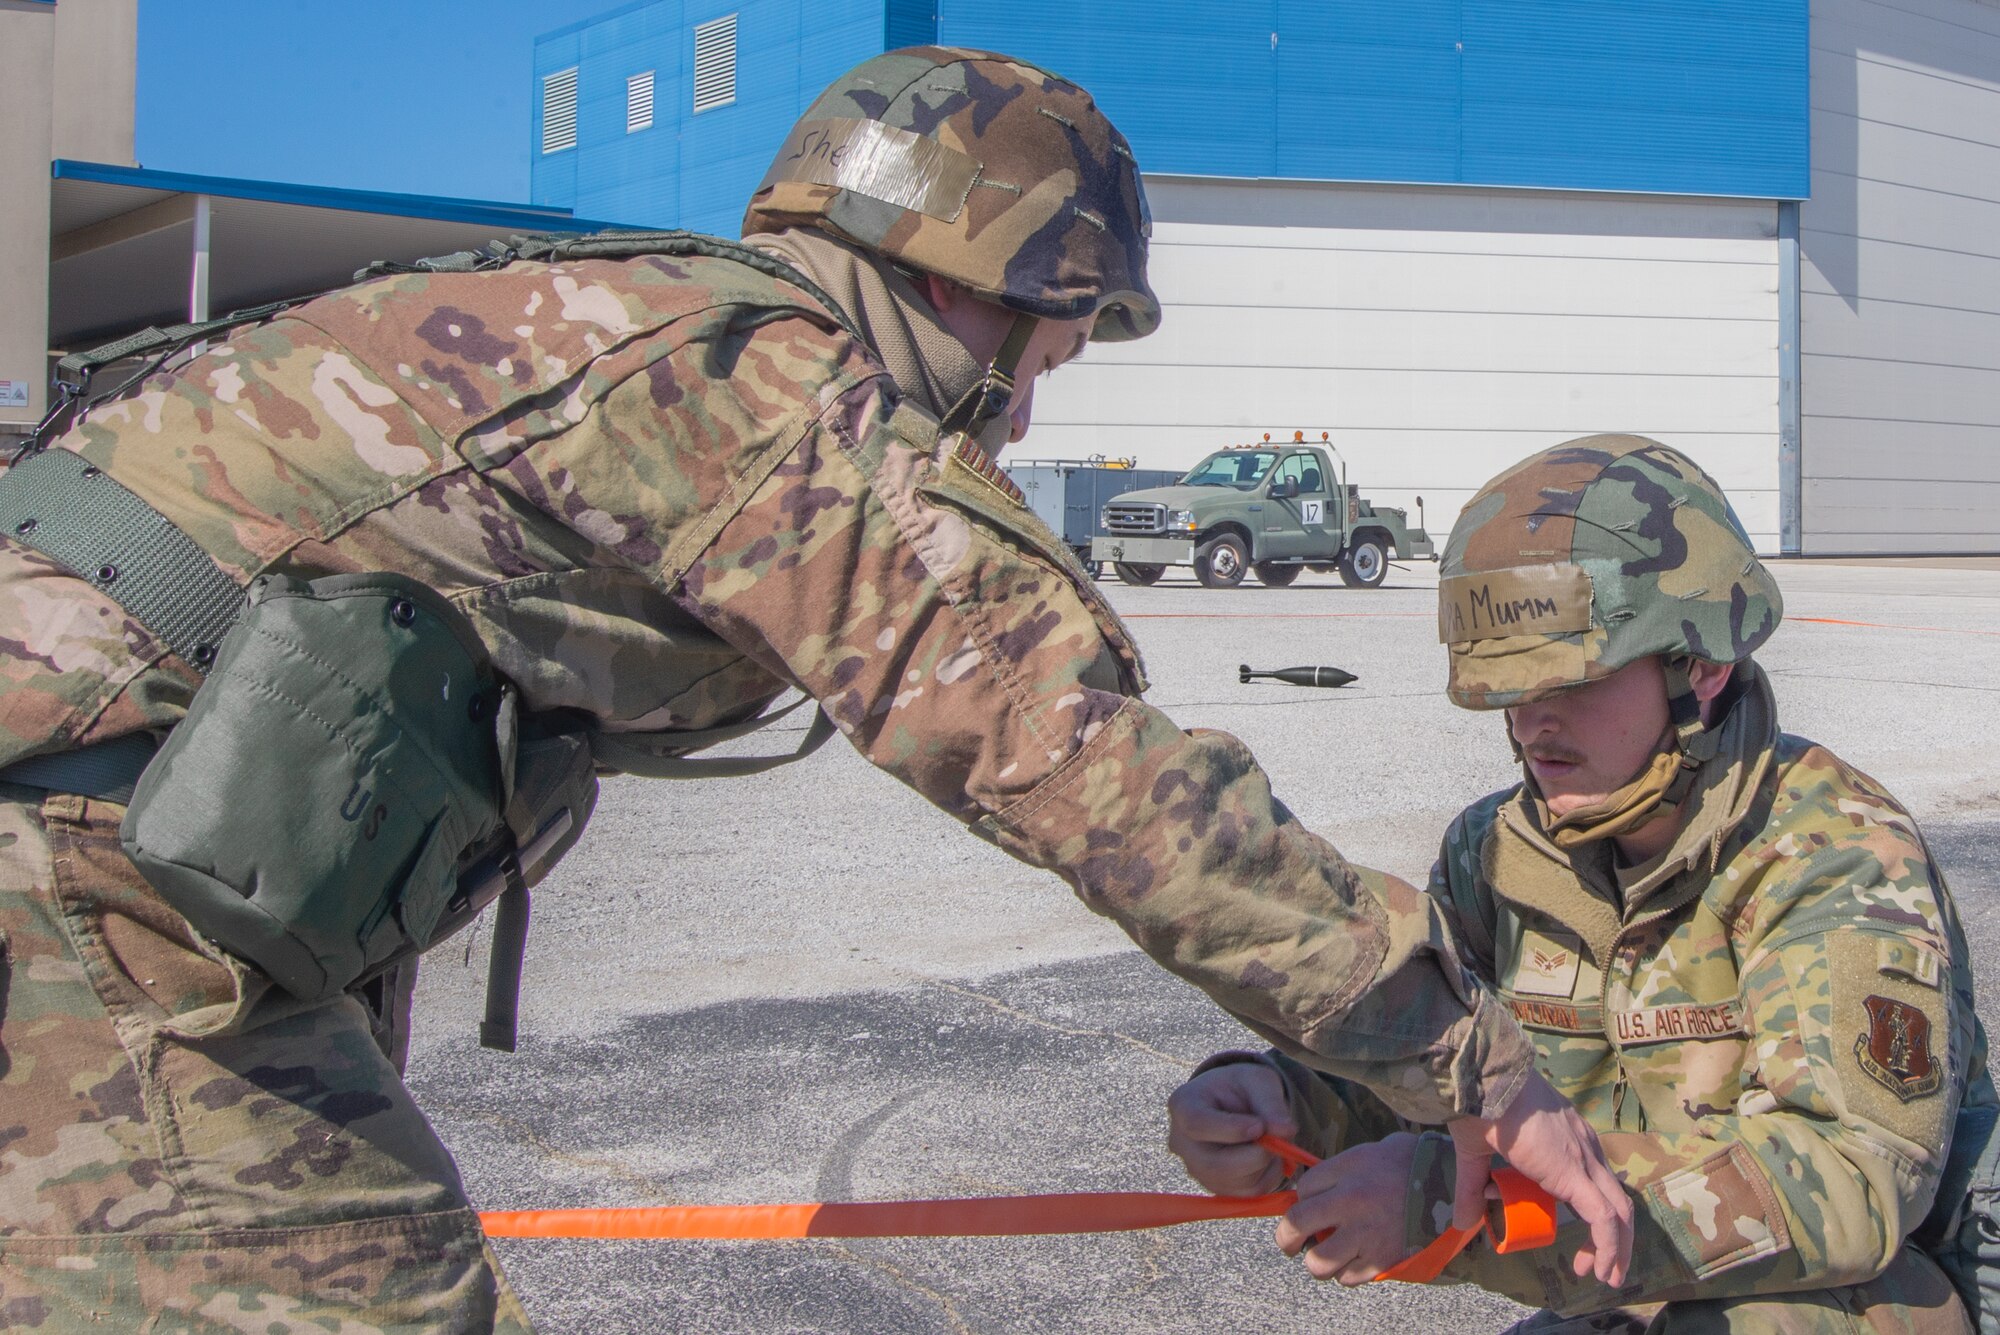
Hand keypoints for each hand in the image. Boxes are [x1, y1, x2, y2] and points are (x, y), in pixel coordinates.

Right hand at [1165, 1062, 1297, 1195]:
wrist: (1235, 1104)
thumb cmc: (1241, 1087)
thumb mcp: (1257, 1080)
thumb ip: (1270, 1102)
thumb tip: (1285, 1130)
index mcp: (1183, 1105)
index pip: (1197, 1124)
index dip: (1230, 1129)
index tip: (1260, 1126)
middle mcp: (1182, 1142)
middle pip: (1213, 1164)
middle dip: (1255, 1156)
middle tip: (1278, 1138)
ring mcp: (1196, 1169)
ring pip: (1234, 1183)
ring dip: (1264, 1166)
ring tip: (1274, 1142)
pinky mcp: (1216, 1187)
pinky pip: (1246, 1194)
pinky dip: (1267, 1178)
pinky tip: (1269, 1157)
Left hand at [1274, 1133, 1419, 1283]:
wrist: (1452, 1184)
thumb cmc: (1410, 1163)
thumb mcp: (1369, 1153)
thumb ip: (1338, 1171)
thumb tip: (1313, 1190)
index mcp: (1348, 1170)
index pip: (1302, 1189)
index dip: (1300, 1199)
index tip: (1308, 1204)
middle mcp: (1351, 1202)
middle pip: (1296, 1225)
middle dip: (1287, 1237)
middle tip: (1291, 1242)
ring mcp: (1367, 1234)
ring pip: (1318, 1262)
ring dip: (1317, 1260)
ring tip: (1326, 1254)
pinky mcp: (1383, 1259)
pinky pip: (1348, 1278)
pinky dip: (1345, 1273)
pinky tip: (1354, 1260)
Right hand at [1447, 1069, 1632, 1287]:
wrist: (1486, 1081)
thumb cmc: (1479, 1105)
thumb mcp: (1476, 1153)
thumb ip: (1473, 1188)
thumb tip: (1462, 1223)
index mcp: (1568, 1137)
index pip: (1596, 1180)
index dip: (1593, 1213)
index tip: (1577, 1240)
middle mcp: (1585, 1148)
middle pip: (1615, 1199)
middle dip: (1613, 1238)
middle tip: (1597, 1267)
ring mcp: (1585, 1160)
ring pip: (1619, 1212)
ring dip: (1617, 1249)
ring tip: (1606, 1276)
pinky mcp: (1575, 1175)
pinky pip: (1604, 1219)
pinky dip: (1608, 1247)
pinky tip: (1601, 1268)